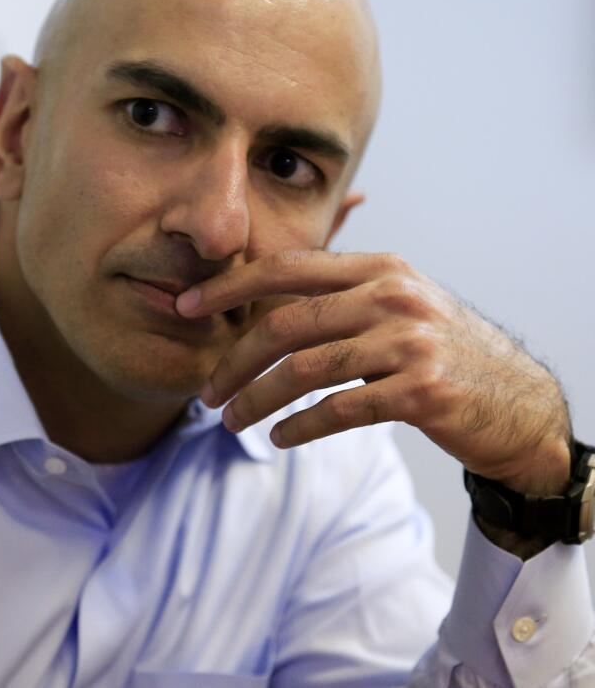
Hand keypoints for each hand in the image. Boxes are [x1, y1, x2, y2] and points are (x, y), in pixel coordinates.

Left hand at [176, 251, 571, 497]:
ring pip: (303, 370)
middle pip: (285, 323)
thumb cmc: (444, 353)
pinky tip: (279, 437)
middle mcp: (393, 297)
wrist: (521, 404)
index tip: (186, 306)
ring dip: (256, 400)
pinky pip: (338, 410)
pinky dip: (299, 425)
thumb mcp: (398, 305)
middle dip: (233, 360)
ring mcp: (410, 343)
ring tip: (231, 422)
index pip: (287, 268)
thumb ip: (340, 297)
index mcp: (380, 269)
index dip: (229, 286)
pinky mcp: (421, 392)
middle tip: (205, 391)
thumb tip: (258, 304)